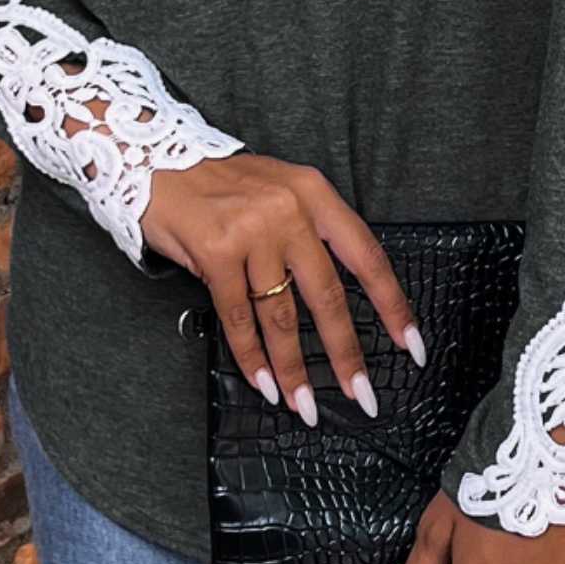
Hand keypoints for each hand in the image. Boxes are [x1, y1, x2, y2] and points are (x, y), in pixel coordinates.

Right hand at [50, 65, 425, 418]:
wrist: (155, 159)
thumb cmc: (219, 183)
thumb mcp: (279, 189)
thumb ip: (309, 232)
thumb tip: (335, 301)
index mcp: (314, 193)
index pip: (366, 256)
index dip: (391, 304)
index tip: (409, 345)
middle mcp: (289, 210)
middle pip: (328, 295)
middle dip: (346, 354)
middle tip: (362, 395)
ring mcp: (252, 231)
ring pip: (282, 315)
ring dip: (294, 367)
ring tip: (305, 404)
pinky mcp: (216, 253)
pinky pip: (239, 317)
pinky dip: (252, 356)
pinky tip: (264, 381)